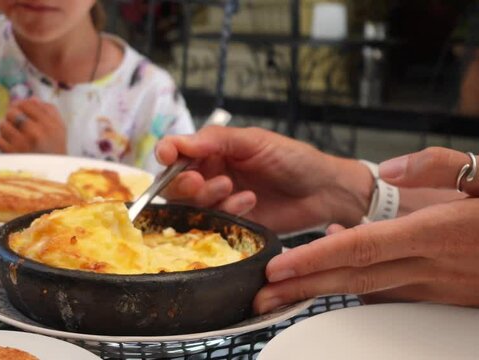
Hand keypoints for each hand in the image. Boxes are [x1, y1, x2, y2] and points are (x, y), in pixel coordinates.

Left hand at [0, 97, 66, 153]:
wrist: (53, 173)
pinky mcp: (11, 154)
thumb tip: (32, 98)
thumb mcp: (59, 128)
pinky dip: (2, 141)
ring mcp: (22, 144)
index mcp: (49, 124)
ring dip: (6, 128)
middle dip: (12, 116)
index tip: (22, 111)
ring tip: (14, 134)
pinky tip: (11, 145)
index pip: (27, 104)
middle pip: (12, 112)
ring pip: (2, 125)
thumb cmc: (55, 148)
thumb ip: (49, 110)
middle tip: (17, 123)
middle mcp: (35, 133)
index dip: (22, 106)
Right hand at [155, 126, 374, 232]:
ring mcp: (219, 202)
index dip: (166, 154)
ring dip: (207, 197)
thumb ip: (216, 140)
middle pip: (176, 185)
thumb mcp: (254, 141)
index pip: (176, 152)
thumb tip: (179, 142)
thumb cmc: (292, 158)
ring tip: (234, 189)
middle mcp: (210, 175)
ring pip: (191, 207)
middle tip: (200, 181)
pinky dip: (225, 212)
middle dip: (184, 184)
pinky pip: (212, 224)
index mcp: (212, 150)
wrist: (323, 191)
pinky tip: (249, 203)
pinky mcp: (230, 225)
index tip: (167, 156)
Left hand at [254, 147, 478, 313]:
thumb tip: (385, 170)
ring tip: (282, 295)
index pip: (363, 247)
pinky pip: (388, 292)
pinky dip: (354, 286)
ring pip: (367, 290)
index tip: (280, 266)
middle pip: (354, 277)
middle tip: (262, 294)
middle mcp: (431, 265)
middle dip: (304, 287)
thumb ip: (433, 166)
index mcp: (436, 232)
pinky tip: (330, 279)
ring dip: (322, 293)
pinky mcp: (441, 294)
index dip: (317, 258)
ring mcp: (436, 286)